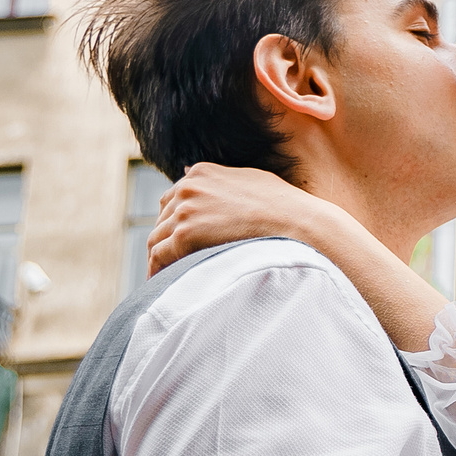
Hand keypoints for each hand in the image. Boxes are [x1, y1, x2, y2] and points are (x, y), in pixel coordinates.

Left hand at [147, 163, 329, 274]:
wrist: (298, 223)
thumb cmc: (285, 206)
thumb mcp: (251, 180)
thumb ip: (222, 181)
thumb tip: (195, 176)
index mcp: (201, 173)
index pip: (173, 198)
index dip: (175, 221)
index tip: (180, 241)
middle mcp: (188, 187)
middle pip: (162, 218)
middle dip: (167, 240)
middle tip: (173, 263)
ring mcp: (185, 210)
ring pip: (157, 238)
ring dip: (160, 257)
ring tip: (166, 277)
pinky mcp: (185, 234)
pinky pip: (160, 255)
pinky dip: (158, 269)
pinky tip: (164, 282)